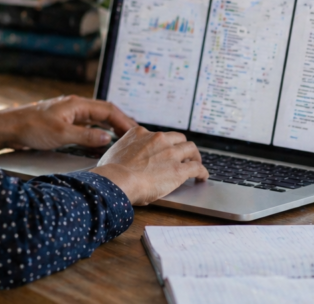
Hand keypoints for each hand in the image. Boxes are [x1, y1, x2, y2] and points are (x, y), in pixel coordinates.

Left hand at [0, 95, 136, 154]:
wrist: (8, 128)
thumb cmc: (31, 128)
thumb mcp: (61, 134)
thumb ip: (86, 136)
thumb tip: (108, 137)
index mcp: (77, 104)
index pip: (108, 109)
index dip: (124, 121)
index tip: (137, 132)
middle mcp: (75, 107)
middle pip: (104, 112)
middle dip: (121, 123)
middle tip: (136, 136)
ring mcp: (69, 114)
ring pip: (95, 119)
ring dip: (110, 127)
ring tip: (123, 139)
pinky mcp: (62, 123)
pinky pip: (86, 126)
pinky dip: (97, 132)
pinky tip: (101, 141)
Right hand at [90, 126, 207, 205]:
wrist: (117, 180)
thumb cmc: (111, 172)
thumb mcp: (113, 153)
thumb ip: (122, 152)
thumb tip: (119, 160)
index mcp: (140, 133)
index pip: (157, 135)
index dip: (162, 144)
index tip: (164, 150)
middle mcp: (157, 139)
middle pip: (178, 138)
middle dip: (182, 146)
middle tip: (184, 155)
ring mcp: (170, 153)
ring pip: (191, 149)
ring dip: (195, 156)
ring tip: (196, 163)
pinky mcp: (179, 169)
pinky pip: (197, 167)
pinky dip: (202, 171)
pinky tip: (203, 177)